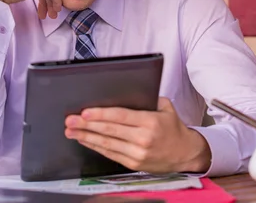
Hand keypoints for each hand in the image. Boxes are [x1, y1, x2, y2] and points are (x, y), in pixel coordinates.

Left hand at [65, 97, 211, 173]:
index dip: (100, 115)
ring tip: (71, 131)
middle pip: (109, 131)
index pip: (120, 117)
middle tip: (70, 120)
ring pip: (107, 144)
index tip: (85, 112)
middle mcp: (143, 139)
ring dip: (86, 137)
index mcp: (150, 122)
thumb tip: (125, 91)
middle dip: (86, 125)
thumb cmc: (173, 128)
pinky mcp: (134, 164)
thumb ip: (147, 100)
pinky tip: (85, 140)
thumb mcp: (166, 108)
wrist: (185, 153)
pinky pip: (111, 154)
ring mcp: (138, 153)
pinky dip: (96, 147)